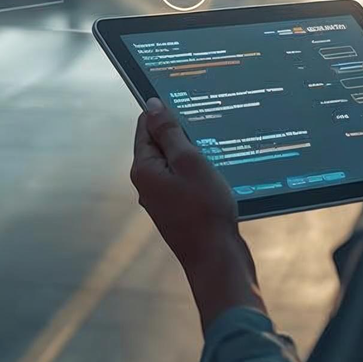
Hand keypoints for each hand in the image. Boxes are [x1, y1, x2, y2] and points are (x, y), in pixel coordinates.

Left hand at [131, 99, 262, 330]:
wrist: (217, 259)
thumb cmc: (205, 210)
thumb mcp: (189, 162)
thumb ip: (170, 133)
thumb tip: (152, 105)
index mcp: (144, 169)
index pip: (146, 127)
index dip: (165, 112)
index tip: (187, 102)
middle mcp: (148, 184)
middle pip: (160, 145)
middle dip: (181, 133)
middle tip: (208, 123)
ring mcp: (162, 199)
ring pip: (175, 164)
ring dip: (193, 154)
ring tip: (216, 146)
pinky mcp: (179, 211)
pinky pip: (185, 182)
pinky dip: (198, 173)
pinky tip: (218, 171)